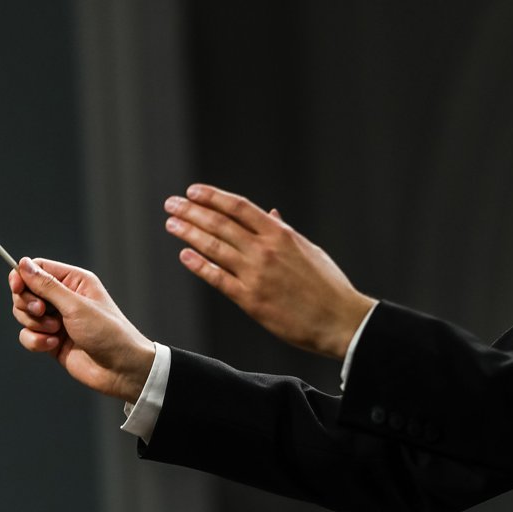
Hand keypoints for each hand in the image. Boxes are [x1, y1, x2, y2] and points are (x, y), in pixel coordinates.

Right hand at [10, 257, 155, 403]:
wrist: (120, 369)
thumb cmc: (108, 333)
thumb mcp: (75, 306)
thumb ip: (46, 286)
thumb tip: (23, 264)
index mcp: (73, 281)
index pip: (38, 268)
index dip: (23, 276)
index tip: (16, 287)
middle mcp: (63, 298)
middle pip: (26, 291)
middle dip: (28, 304)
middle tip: (42, 312)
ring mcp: (56, 319)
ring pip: (24, 315)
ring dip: (34, 324)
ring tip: (55, 331)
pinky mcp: (51, 340)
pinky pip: (28, 335)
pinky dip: (36, 341)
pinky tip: (54, 345)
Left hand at [164, 184, 373, 358]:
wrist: (340, 320)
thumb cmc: (328, 286)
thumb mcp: (309, 249)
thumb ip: (285, 231)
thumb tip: (271, 213)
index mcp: (280, 234)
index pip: (239, 207)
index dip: (213, 197)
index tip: (193, 191)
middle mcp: (265, 250)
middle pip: (220, 223)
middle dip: (192, 211)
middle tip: (172, 203)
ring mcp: (256, 274)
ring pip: (214, 247)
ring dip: (190, 233)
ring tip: (172, 224)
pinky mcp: (251, 300)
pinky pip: (218, 278)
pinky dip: (199, 265)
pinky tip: (184, 255)